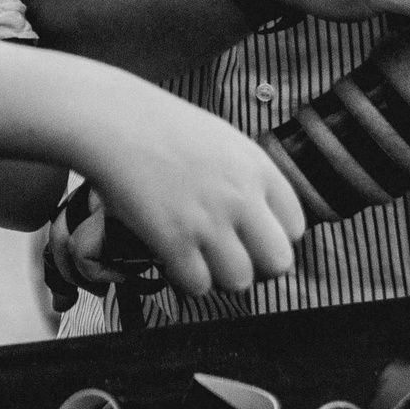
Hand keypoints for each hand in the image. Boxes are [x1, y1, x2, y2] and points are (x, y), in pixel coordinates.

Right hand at [65, 84, 304, 297]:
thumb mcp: (224, 140)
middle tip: (231, 259)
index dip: (273, 239)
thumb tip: (260, 220)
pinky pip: (197, 287)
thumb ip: (248, 178)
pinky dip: (185, 280)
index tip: (252, 239)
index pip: (295, 228)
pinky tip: (171, 259)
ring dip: (219, 278)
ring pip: (240, 282)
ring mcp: (209, 220)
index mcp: (258, 168)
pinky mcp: (173, 240)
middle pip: (278, 263)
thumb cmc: (163, 128)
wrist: (114, 121)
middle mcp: (241, 197)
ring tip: (198, 259)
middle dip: (257, 268)